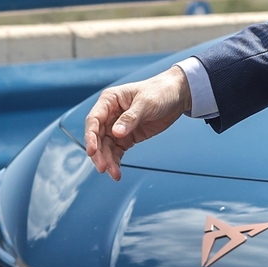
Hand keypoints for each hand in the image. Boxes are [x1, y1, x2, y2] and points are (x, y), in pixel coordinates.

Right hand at [84, 65, 190, 179]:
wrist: (176, 95)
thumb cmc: (160, 92)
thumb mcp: (146, 103)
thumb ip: (131, 118)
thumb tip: (116, 133)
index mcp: (110, 100)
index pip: (94, 120)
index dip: (90, 136)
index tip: (92, 151)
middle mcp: (110, 114)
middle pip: (97, 137)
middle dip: (99, 153)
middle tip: (104, 168)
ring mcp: (117, 126)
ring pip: (106, 147)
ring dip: (108, 161)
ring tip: (114, 174)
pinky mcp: (127, 137)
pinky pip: (116, 151)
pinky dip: (116, 162)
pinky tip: (117, 172)